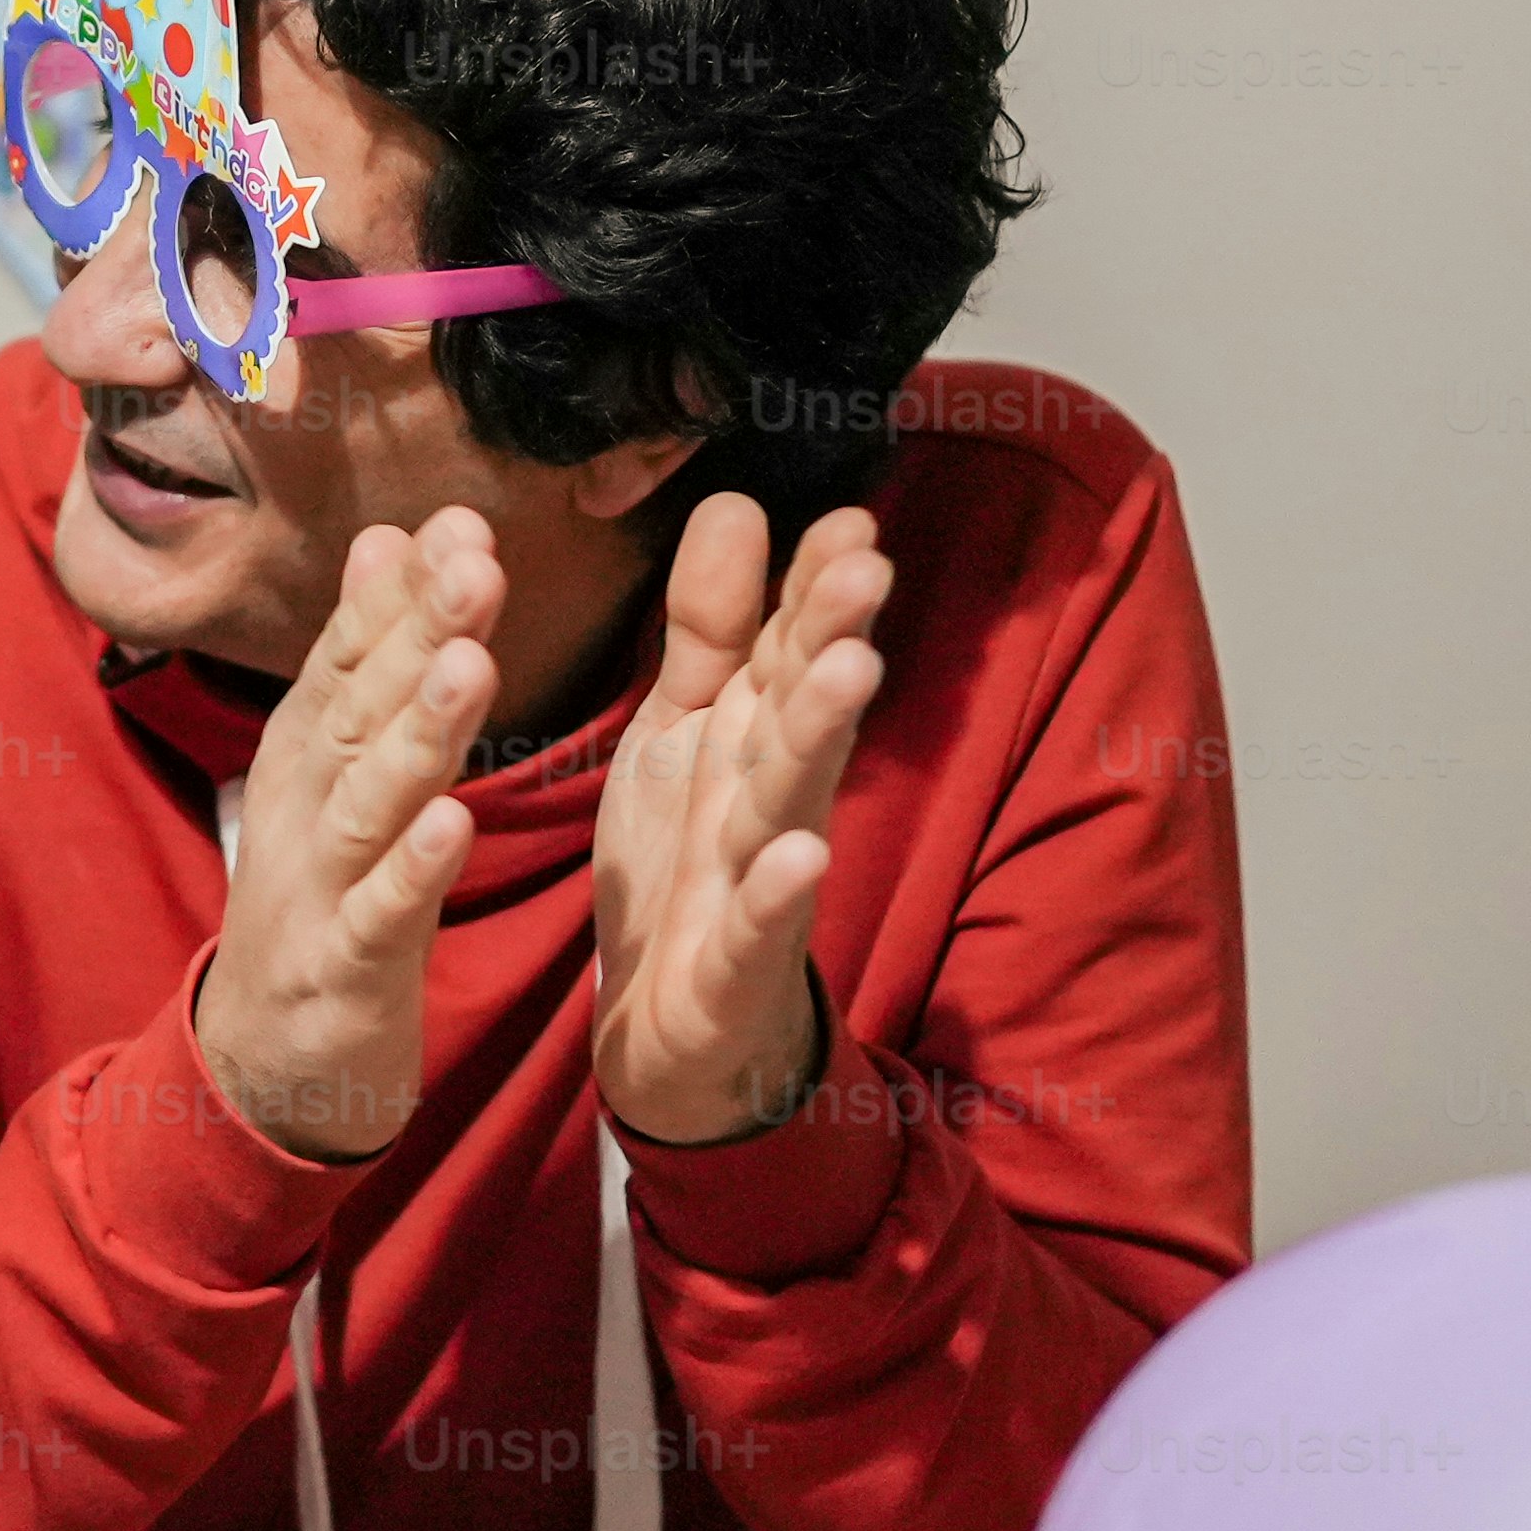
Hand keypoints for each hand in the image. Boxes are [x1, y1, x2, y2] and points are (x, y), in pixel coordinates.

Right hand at [180, 509, 502, 1161]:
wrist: (264, 1059)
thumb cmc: (321, 895)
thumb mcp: (333, 767)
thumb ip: (364, 657)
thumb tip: (386, 537)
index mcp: (307, 750)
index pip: (353, 653)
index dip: (402, 590)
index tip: (459, 519)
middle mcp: (304, 803)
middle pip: (362, 708)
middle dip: (418, 633)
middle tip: (474, 560)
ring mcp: (318, 886)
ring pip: (369, 800)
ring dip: (416, 733)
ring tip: (467, 666)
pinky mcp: (341, 967)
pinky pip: (381, 914)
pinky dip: (413, 869)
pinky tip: (452, 824)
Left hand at [589, 493, 891, 1145]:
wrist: (664, 1026)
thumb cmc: (687, 858)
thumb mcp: (682, 727)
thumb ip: (707, 625)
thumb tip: (737, 504)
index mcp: (751, 734)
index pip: (791, 645)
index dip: (817, 586)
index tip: (849, 518)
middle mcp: (769, 795)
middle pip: (804, 707)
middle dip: (833, 637)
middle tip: (867, 566)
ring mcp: (760, 878)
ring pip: (793, 796)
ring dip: (821, 734)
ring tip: (853, 668)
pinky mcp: (735, 962)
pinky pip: (760, 923)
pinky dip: (778, 890)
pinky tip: (804, 853)